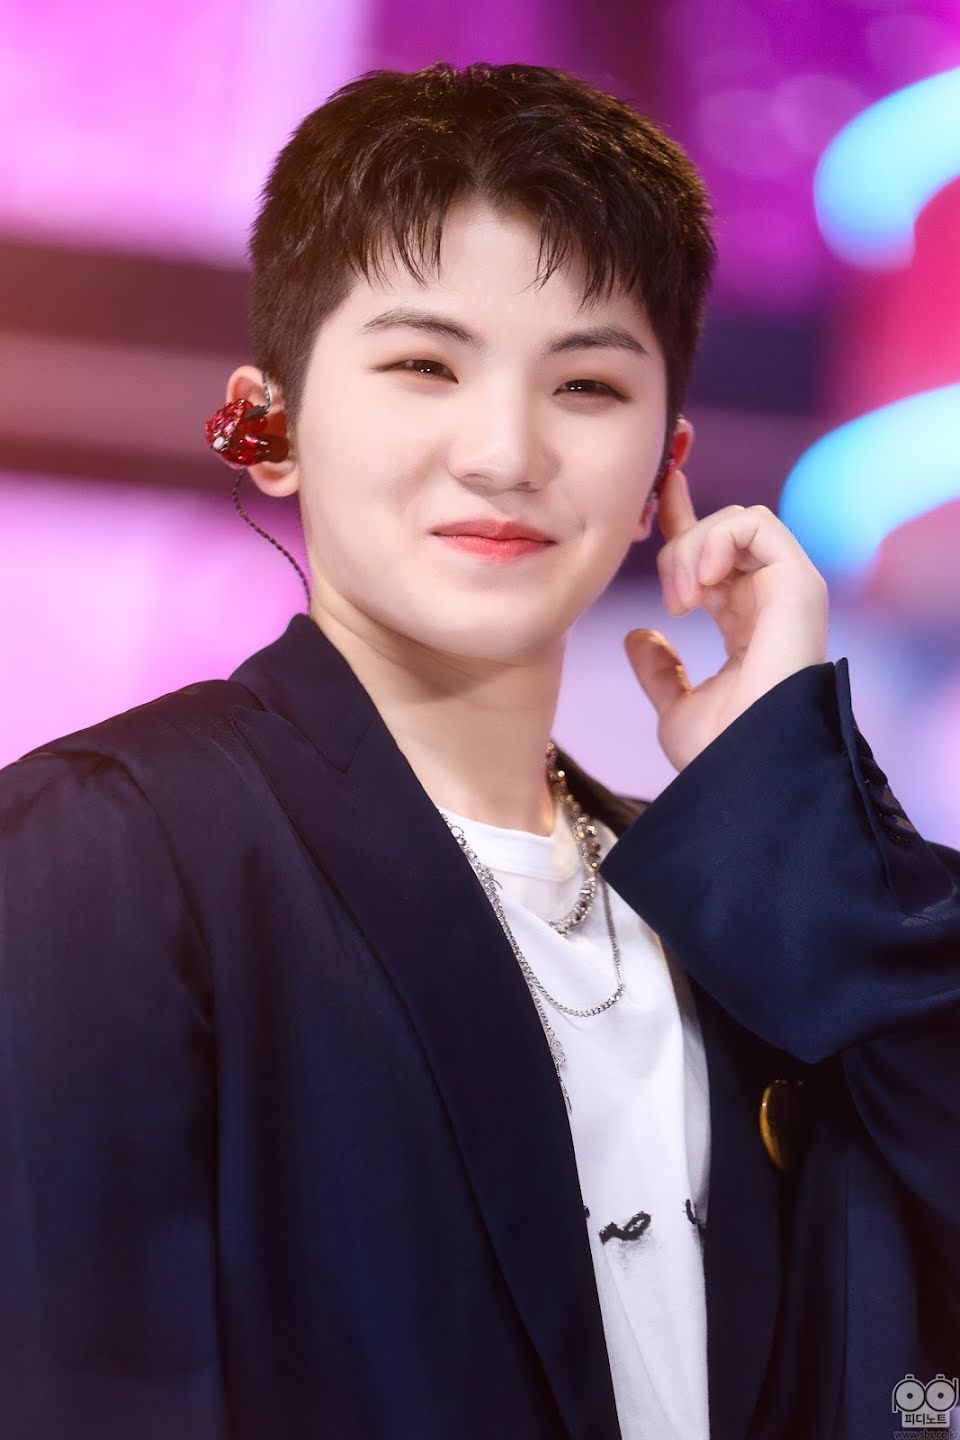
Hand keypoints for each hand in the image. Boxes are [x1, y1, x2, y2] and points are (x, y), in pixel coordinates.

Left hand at [624, 464, 828, 771]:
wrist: (746, 770)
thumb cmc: (719, 753)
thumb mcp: (676, 708)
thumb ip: (661, 672)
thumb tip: (640, 637)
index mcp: (745, 626)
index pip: (714, 558)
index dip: (681, 524)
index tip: (652, 502)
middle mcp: (769, 603)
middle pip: (721, 532)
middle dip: (678, 547)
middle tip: (671, 602)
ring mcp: (787, 590)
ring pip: (737, 521)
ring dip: (694, 547)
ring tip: (683, 598)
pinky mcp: (799, 582)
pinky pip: (757, 524)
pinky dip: (719, 538)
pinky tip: (701, 580)